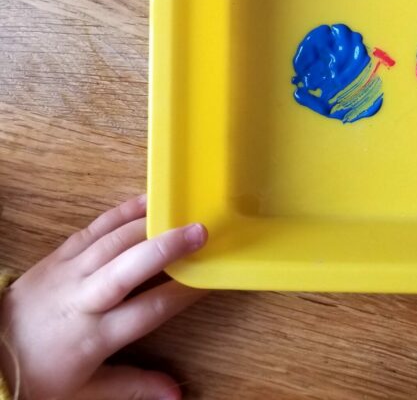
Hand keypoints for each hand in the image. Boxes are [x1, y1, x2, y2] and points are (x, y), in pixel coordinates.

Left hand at [0, 195, 207, 399]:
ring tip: (182, 213)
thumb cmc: (41, 372)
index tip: (209, 280)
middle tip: (201, 232)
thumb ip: (135, 387)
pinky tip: (147, 202)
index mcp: (95, 336)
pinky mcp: (59, 255)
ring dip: (150, 224)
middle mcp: (85, 299)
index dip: (182, 294)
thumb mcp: (86, 391)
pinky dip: (122, 212)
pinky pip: (95, 227)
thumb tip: (176, 394)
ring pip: (113, 241)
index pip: (148, 310)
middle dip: (166, 248)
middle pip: (129, 268)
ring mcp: (70, 273)